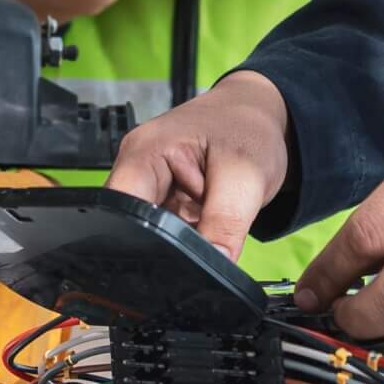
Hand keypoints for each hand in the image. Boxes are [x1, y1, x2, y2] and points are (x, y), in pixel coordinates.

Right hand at [105, 71, 291, 258]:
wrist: (262, 117)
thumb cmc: (249, 129)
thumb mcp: (246, 175)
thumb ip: (225, 224)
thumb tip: (213, 266)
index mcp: (143, 153)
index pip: (121, 210)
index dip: (143, 242)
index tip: (176, 258)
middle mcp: (137, 168)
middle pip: (133, 226)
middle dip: (168, 242)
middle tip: (206, 229)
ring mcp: (149, 185)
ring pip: (153, 234)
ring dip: (183, 238)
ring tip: (210, 214)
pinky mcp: (163, 200)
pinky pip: (168, 232)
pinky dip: (190, 234)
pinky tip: (207, 218)